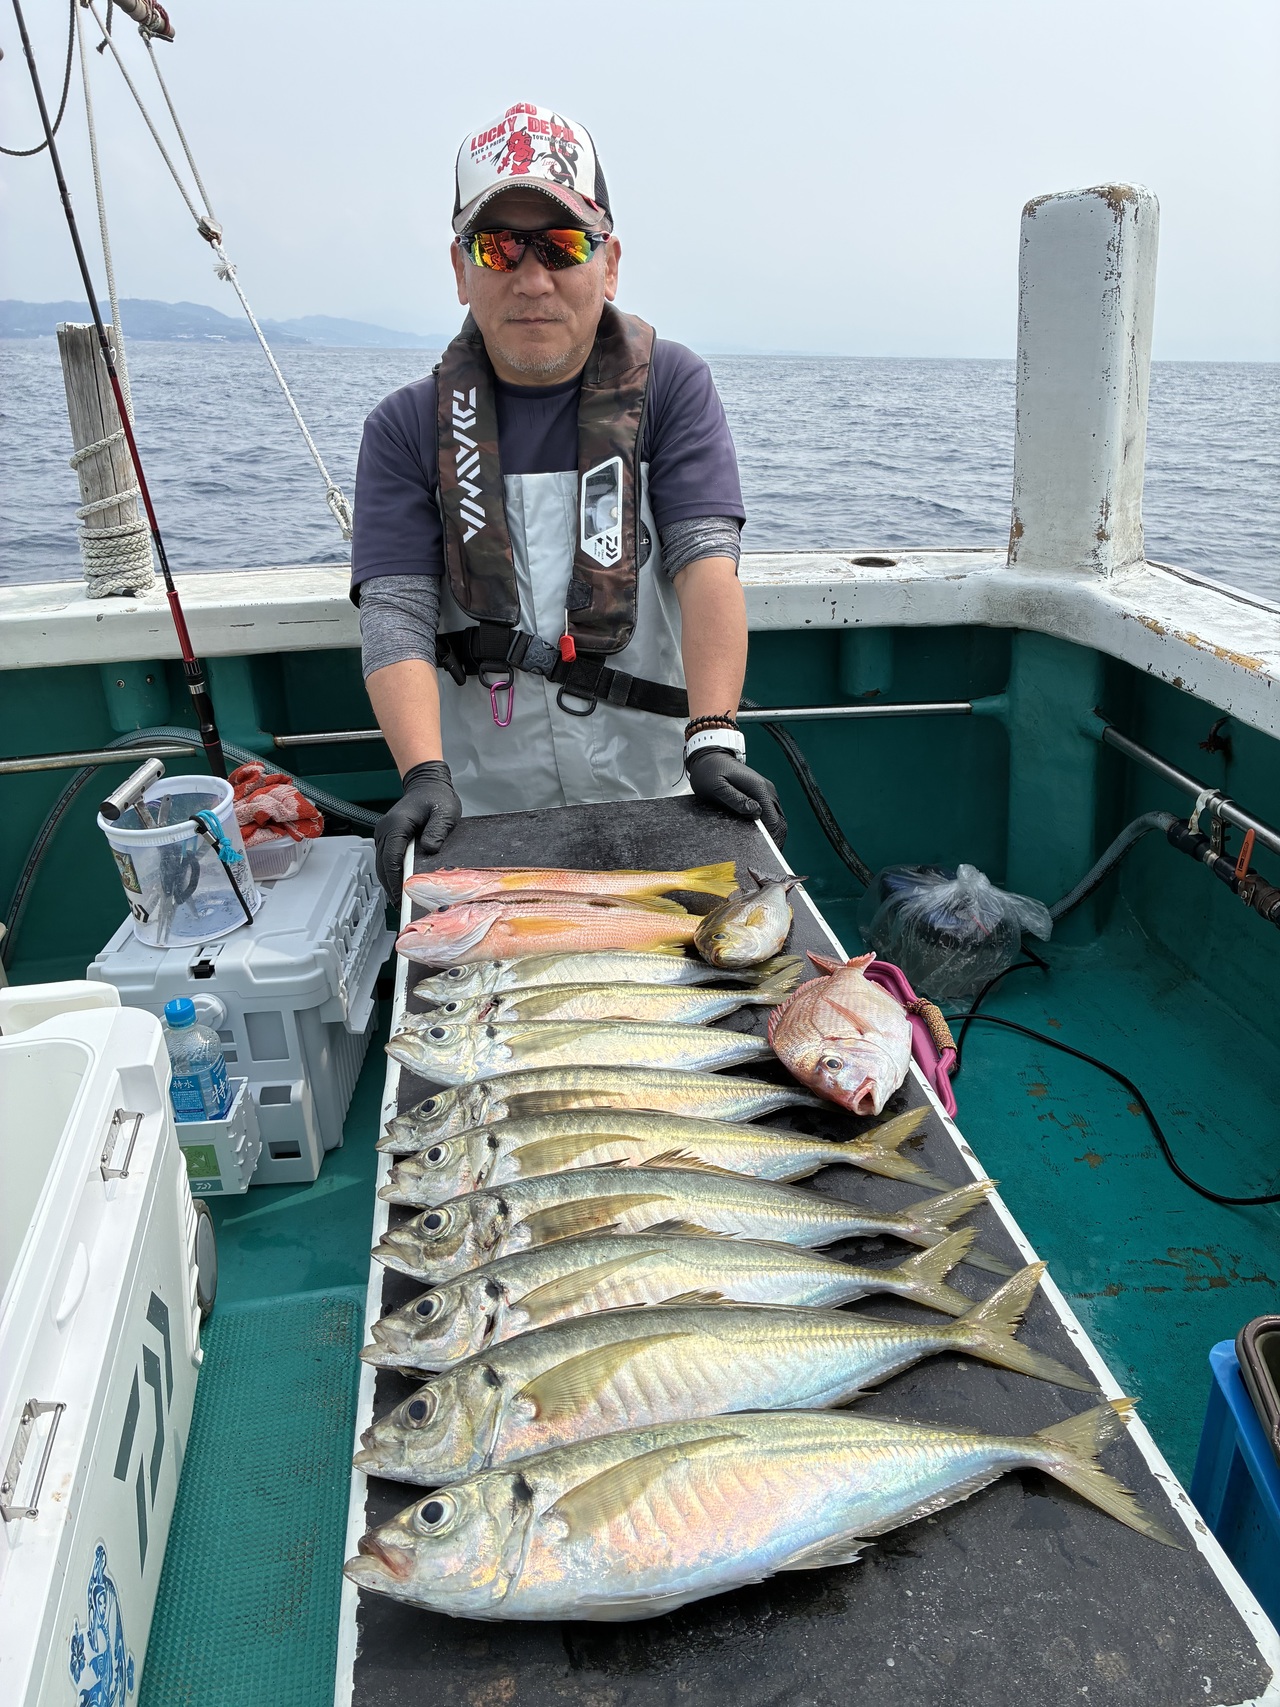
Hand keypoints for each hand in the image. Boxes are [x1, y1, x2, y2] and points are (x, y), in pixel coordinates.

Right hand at [375, 760, 461, 903]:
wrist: (427, 785)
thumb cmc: (436, 797)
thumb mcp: (444, 813)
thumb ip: (437, 831)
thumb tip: (429, 849)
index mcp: (396, 825)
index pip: (391, 859)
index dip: (396, 882)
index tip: (402, 898)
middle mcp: (385, 831)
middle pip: (383, 866)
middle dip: (392, 888)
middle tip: (402, 907)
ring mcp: (384, 835)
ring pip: (383, 866)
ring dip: (391, 883)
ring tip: (402, 902)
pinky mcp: (388, 839)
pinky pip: (387, 861)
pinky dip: (392, 875)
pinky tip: (401, 887)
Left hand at [686, 746, 786, 846]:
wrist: (710, 756)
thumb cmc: (710, 771)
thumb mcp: (717, 787)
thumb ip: (736, 800)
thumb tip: (755, 812)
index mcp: (759, 789)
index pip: (774, 821)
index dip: (772, 840)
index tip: (767, 854)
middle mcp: (767, 790)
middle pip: (780, 822)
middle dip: (776, 840)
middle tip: (768, 857)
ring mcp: (766, 792)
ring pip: (777, 819)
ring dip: (773, 834)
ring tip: (765, 850)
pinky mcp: (761, 794)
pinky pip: (770, 814)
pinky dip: (769, 827)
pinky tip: (761, 837)